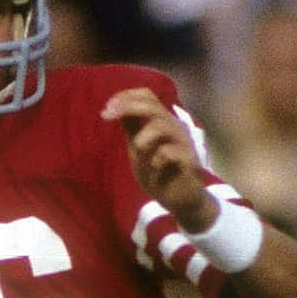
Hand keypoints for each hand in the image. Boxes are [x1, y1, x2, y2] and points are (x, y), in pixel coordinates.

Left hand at [101, 87, 216, 234]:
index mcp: (163, 121)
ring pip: (161, 125)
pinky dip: (156, 161)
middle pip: (152, 105)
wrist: (181, 201)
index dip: (126, 96)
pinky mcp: (190, 161)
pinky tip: (155, 172)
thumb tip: (115, 106)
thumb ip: (132, 128)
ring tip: (138, 151)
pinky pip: (169, 153)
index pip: (147, 96)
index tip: (106, 109)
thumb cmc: (160, 173)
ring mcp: (184, 143)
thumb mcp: (139, 149)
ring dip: (142, 138)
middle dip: (127, 106)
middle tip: (108, 115)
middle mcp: (175, 127)